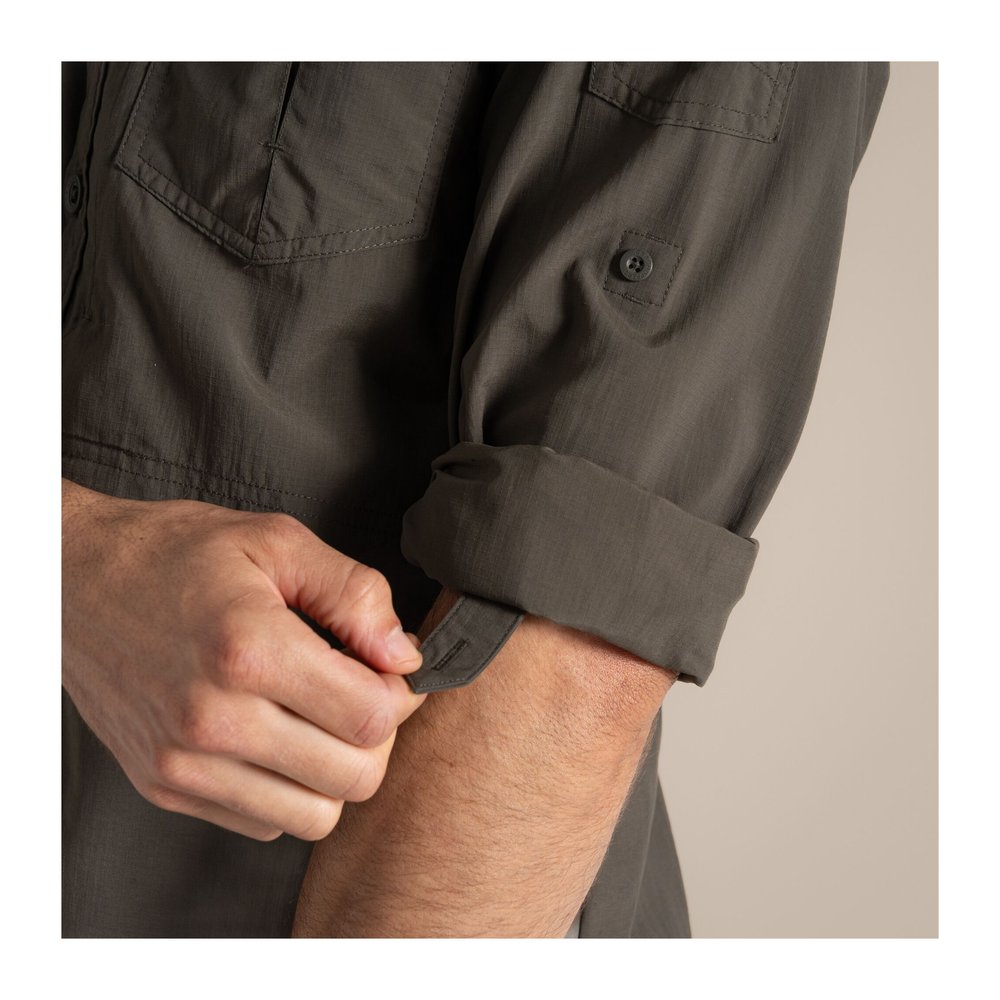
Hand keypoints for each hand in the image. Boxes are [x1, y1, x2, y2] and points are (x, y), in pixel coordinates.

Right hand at [62, 479, 425, 841]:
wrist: (75, 582)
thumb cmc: (176, 555)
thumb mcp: (277, 542)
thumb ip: (354, 594)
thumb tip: (404, 654)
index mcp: (249, 650)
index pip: (372, 718)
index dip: (397, 694)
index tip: (383, 670)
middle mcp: (213, 718)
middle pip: (353, 778)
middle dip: (374, 737)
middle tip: (357, 694)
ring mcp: (184, 762)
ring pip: (314, 816)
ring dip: (332, 772)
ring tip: (316, 719)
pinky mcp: (164, 785)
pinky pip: (263, 822)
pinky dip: (285, 790)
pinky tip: (273, 737)